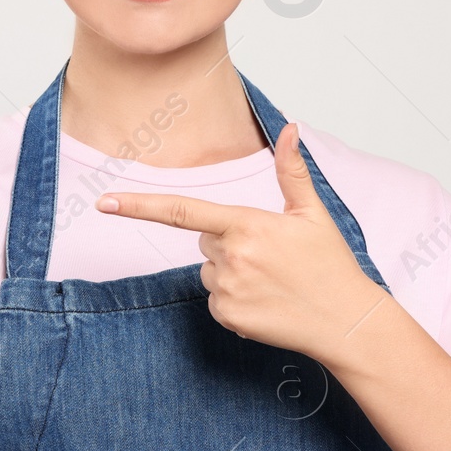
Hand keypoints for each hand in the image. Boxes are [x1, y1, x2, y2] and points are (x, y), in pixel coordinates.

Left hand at [94, 122, 391, 363]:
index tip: (104, 203)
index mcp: (247, 225)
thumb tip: (290, 129)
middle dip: (228, 243)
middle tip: (270, 256)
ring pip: (208, 270)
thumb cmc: (330, 266)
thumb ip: (292, 170)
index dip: (139, 205)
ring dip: (231, 272)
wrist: (346, 321)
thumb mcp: (312, 213)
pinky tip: (265, 302)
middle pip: (204, 240)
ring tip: (271, 281)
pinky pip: (215, 299)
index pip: (182, 211)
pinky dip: (234, 299)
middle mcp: (232, 257)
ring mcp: (227, 290)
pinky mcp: (227, 317)